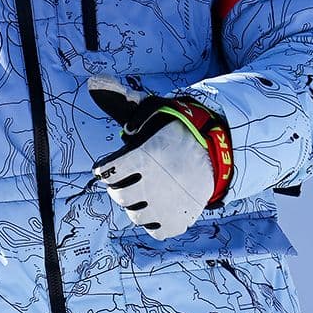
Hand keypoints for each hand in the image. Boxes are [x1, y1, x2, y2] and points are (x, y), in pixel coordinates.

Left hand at [88, 76, 233, 239]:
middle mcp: (155, 184)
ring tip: (146, 189)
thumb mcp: (152, 111)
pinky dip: (154, 220)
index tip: (112, 163)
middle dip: (120, 184)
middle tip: (131, 175)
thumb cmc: (178, 130)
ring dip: (136, 202)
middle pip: (118, 195)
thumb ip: (121, 102)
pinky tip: (159, 204)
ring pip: (134, 214)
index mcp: (145, 156)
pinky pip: (154, 230)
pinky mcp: (180, 221)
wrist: (219, 151)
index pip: (105, 172)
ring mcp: (169, 205)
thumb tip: (93, 82)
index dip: (105, 167)